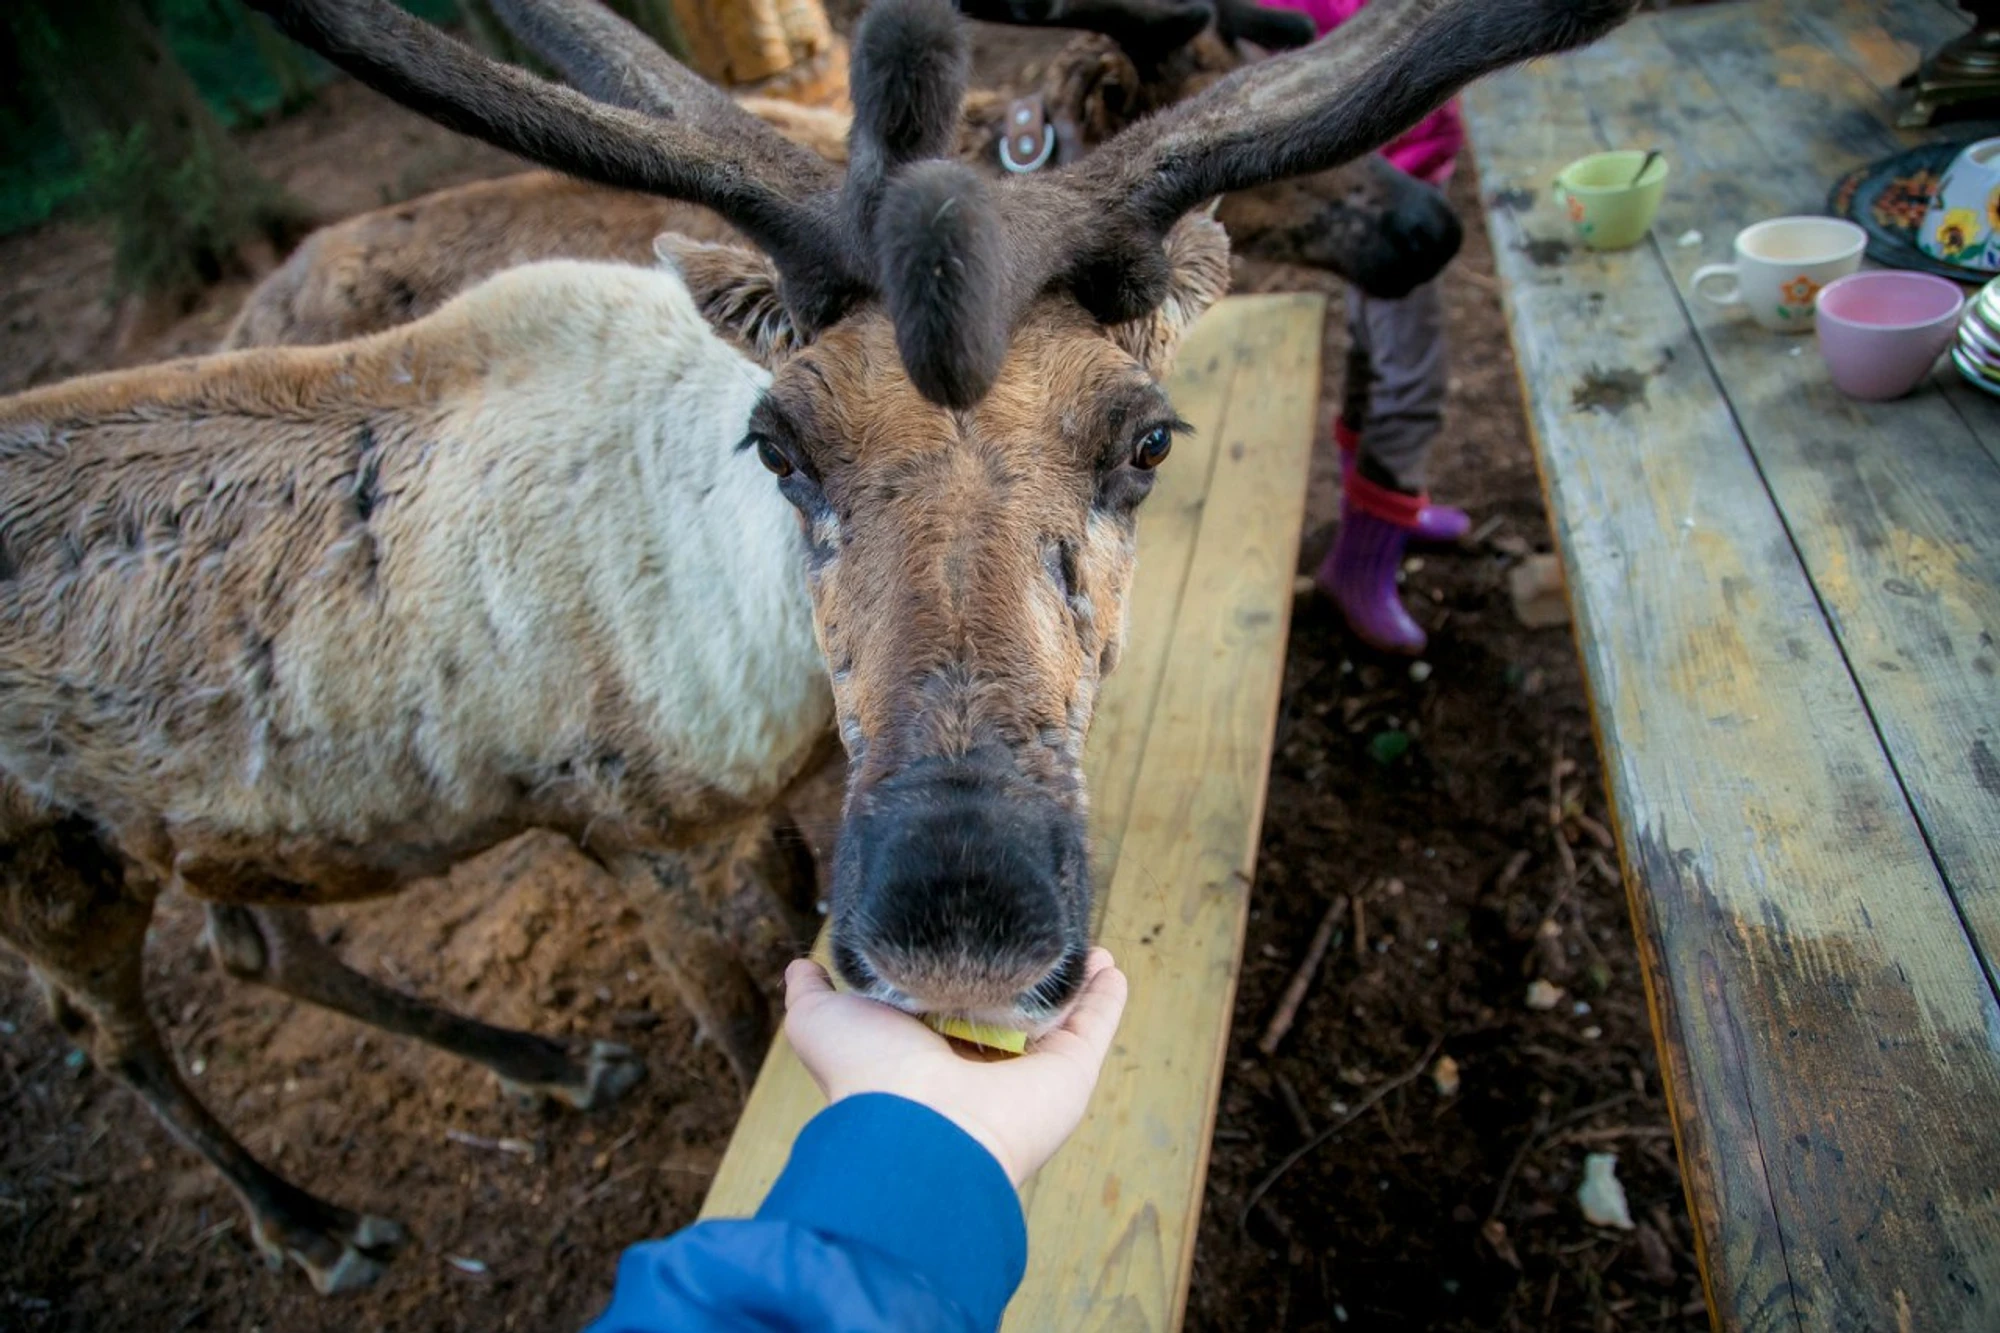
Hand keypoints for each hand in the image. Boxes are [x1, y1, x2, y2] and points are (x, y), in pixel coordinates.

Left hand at [783, 948, 1129, 1186]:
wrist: (919, 1130)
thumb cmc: (866, 1076)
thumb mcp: (822, 1021)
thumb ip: (813, 992)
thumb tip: (803, 964)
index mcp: (926, 1051)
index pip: (952, 1001)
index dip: (962, 966)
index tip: (972, 926)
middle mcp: (979, 1062)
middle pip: (1011, 1007)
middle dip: (1023, 971)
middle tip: (1031, 925)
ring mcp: (1029, 1069)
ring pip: (1059, 1014)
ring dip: (1075, 977)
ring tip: (1084, 938)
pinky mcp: (1069, 1072)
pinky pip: (1095, 1026)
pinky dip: (1108, 996)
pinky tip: (1111, 963)